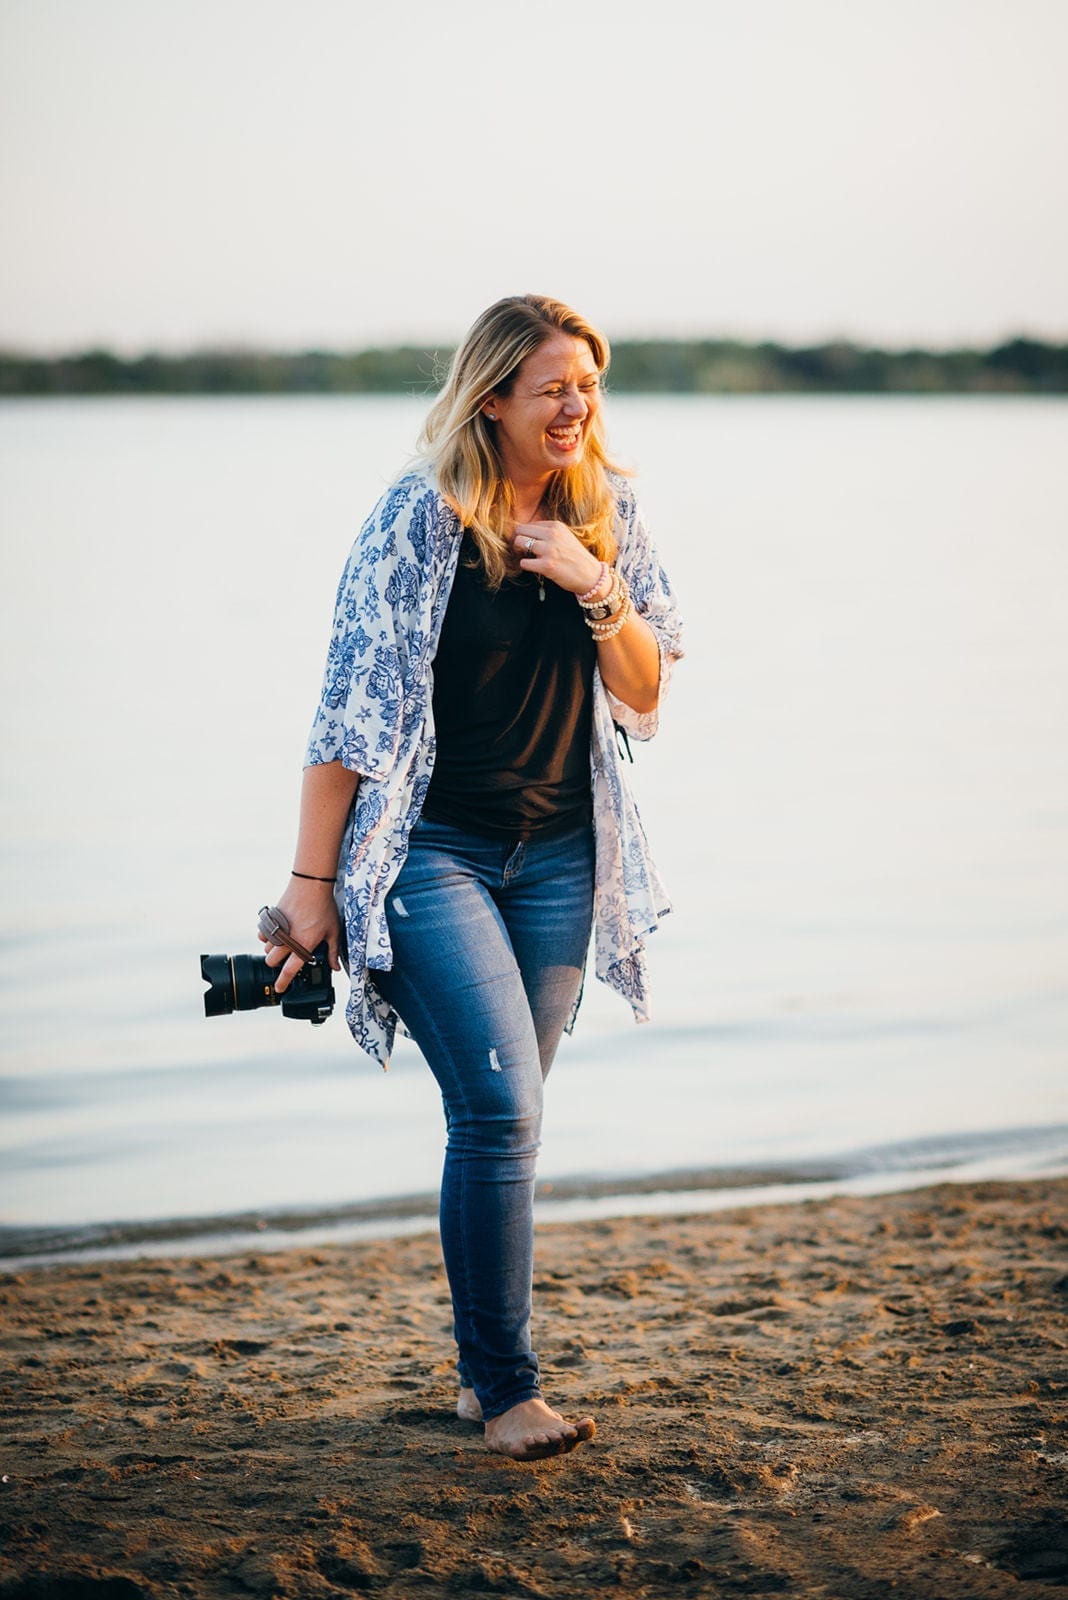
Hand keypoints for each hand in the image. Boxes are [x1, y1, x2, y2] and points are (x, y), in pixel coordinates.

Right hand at [258, 878, 340, 993]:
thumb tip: (335, 968)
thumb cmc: (324, 907)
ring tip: (284, 943)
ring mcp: (277, 929)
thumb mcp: (333, 931)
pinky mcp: (270, 920)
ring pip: (266, 949)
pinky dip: (266, 937)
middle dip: (276, 964)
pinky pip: (262, 934)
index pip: (289, 970)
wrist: (311, 885)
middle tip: (285, 959)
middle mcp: (287, 940)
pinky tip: (276, 933)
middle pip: (271, 961)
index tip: (279, 989)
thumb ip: (333, 952)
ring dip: (272, 950)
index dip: (283, 982)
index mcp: (303, 945)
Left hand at [513, 520, 605, 596]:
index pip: (528, 524)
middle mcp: (552, 535)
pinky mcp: (546, 566)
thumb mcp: (565, 537)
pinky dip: (525, 565)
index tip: (527, 544)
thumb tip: (525, 533)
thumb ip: (548, 533)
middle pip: (520, 531)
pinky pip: (524, 562)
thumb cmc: (576, 558)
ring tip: (526, 557)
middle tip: (521, 550)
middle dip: (517, 540)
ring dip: (519, 551)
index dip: (524, 535)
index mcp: (556, 526)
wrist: (591, 576)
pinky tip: (533, 567)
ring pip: (519, 543)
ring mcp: (549, 550)